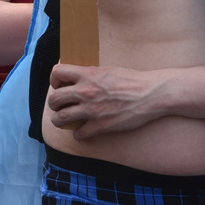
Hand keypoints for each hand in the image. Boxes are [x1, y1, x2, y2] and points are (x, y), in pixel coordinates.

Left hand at [46, 62, 163, 138]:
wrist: (150, 94)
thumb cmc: (133, 80)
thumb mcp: (108, 70)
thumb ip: (91, 74)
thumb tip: (80, 77)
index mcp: (88, 74)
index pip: (57, 73)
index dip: (54, 80)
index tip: (59, 85)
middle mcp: (86, 92)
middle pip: (53, 99)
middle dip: (54, 104)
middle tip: (60, 106)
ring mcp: (92, 110)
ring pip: (60, 119)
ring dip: (59, 121)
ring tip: (64, 120)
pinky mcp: (100, 126)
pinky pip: (78, 134)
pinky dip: (79, 134)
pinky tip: (84, 130)